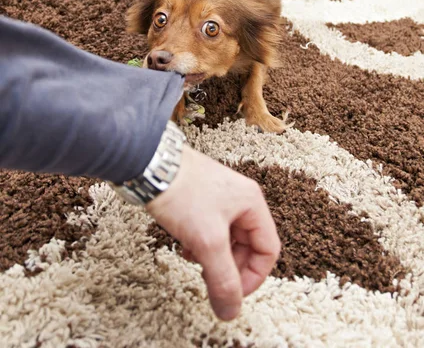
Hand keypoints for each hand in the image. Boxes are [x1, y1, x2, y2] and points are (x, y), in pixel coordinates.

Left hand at [146, 144, 280, 320]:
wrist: (149, 164)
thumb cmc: (182, 193)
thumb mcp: (207, 241)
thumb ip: (222, 279)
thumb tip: (230, 312)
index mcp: (252, 203)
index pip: (268, 249)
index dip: (254, 277)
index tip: (232, 294)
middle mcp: (240, 199)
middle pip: (247, 246)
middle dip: (229, 268)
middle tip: (210, 281)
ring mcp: (219, 198)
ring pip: (226, 239)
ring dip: (213, 258)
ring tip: (193, 261)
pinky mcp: (200, 198)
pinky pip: (209, 230)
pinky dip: (200, 244)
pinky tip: (184, 247)